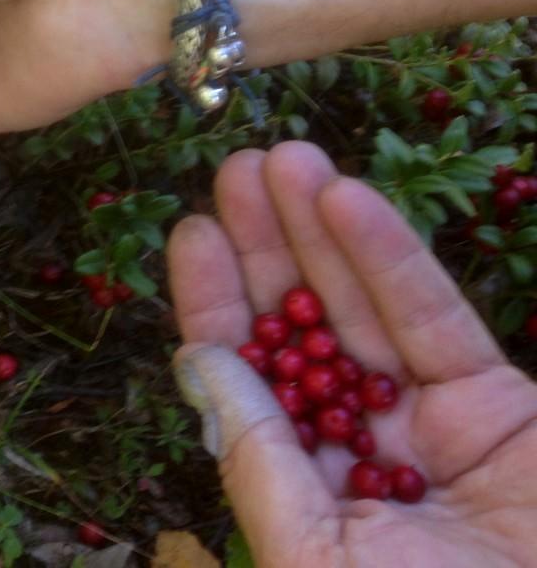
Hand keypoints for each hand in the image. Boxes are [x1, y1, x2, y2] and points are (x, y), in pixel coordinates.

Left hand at [168, 142, 536, 567]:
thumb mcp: (313, 552)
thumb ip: (258, 459)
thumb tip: (196, 362)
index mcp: (300, 488)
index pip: (245, 380)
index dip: (218, 305)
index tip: (192, 233)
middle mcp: (356, 448)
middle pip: (298, 330)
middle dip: (267, 249)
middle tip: (235, 170)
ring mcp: (427, 424)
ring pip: (361, 311)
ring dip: (320, 232)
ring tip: (283, 160)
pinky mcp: (497, 407)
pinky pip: (434, 320)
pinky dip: (391, 258)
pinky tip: (348, 200)